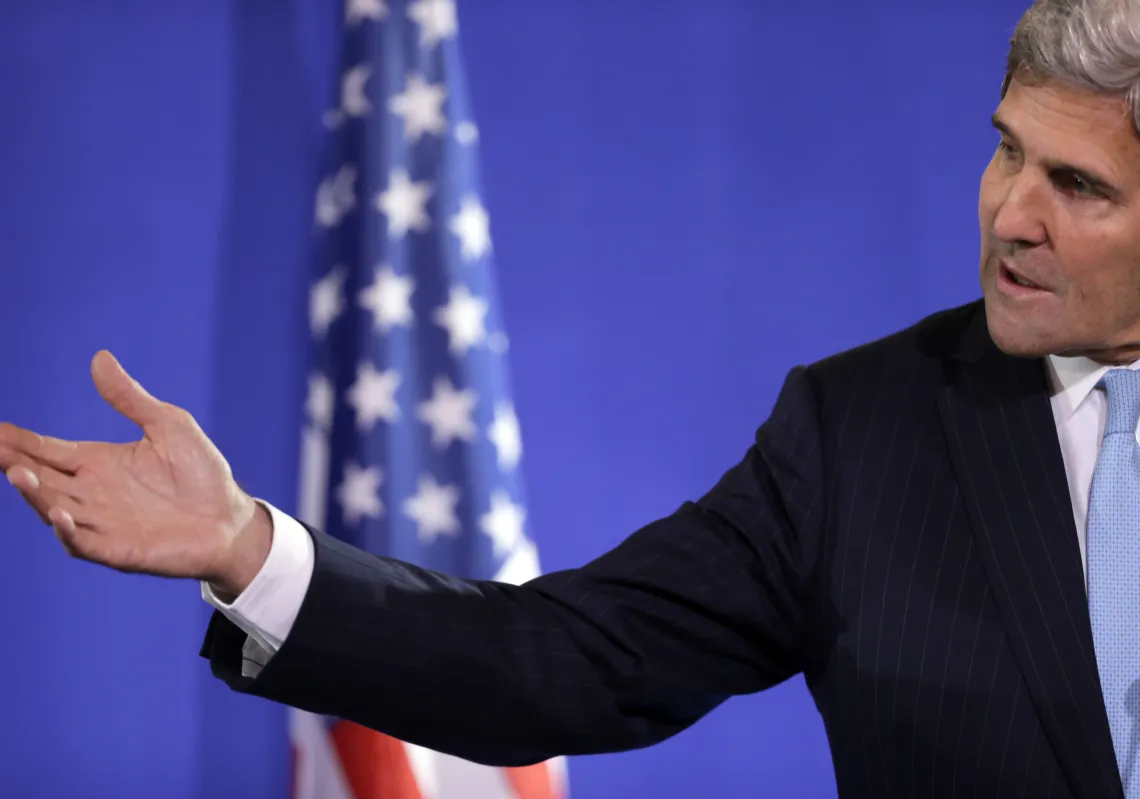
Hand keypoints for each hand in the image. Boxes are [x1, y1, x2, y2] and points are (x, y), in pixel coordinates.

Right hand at [0, 350, 271, 595]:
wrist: (231, 519)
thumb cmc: (201, 473)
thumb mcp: (168, 425)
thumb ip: (130, 398)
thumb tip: (99, 358)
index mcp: (99, 462)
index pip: (47, 450)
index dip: (18, 441)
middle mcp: (92, 493)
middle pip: (42, 478)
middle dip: (14, 464)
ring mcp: (102, 523)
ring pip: (54, 509)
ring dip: (35, 494)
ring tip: (18, 473)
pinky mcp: (119, 549)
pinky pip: (84, 542)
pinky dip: (68, 531)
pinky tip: (59, 514)